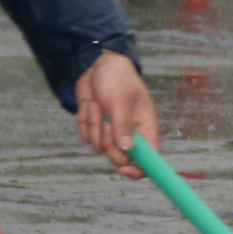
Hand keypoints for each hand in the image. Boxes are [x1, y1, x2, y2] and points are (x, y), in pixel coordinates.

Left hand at [72, 49, 160, 176]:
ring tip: (96, 105)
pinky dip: (83, 121)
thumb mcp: (120, 100)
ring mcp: (110, 132)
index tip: (123, 169)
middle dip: (108, 144)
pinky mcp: (94, 128)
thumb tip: (127, 149)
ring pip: (98, 147)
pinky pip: (85, 137)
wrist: (95, 64)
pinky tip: (89, 105)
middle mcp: (129, 134)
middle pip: (120, 159)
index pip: (149, 159)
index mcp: (145, 128)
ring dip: (92, 126)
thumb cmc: (116, 77)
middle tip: (104, 125)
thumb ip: (123, 126)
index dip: (139, 169)